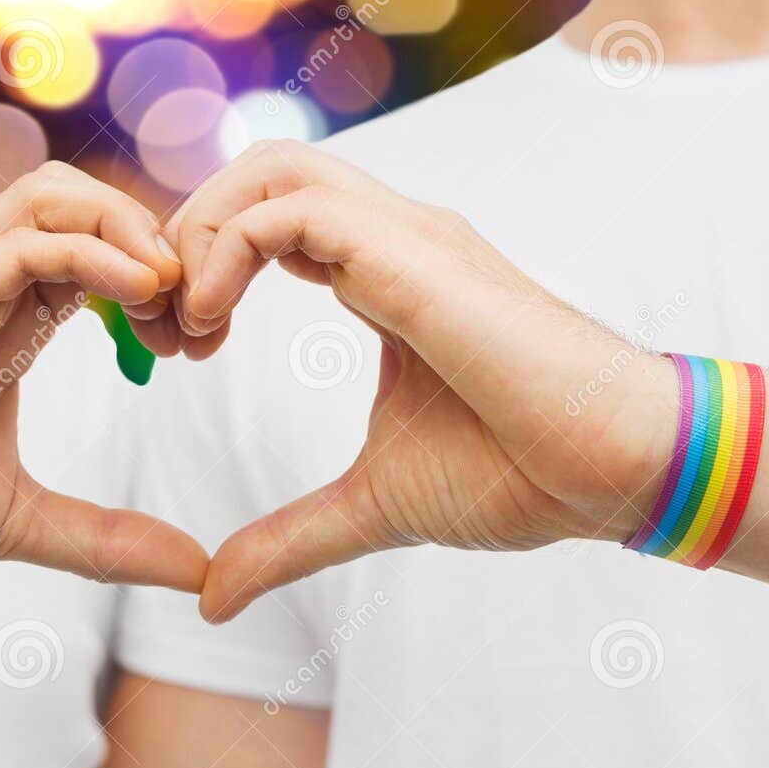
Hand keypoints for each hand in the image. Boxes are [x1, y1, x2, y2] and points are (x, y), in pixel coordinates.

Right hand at [0, 162, 206, 591]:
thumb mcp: (21, 522)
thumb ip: (107, 539)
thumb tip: (196, 571)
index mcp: (9, 327)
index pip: (100, 259)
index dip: (160, 285)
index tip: (199, 345)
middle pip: (84, 207)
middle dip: (157, 241)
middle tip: (196, 313)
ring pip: (54, 196)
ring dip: (128, 226)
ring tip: (171, 286)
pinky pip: (25, 241)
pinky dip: (93, 251)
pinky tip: (141, 293)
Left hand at [150, 141, 678, 620]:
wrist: (610, 472)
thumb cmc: (518, 476)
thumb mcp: (367, 509)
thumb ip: (286, 541)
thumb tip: (212, 596)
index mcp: (382, 276)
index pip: (269, 223)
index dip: (203, 268)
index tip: (174, 346)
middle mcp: (390, 239)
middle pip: (260, 175)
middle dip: (187, 235)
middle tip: (158, 326)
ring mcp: (405, 236)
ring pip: (270, 171)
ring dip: (200, 234)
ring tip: (180, 323)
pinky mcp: (413, 254)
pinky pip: (292, 211)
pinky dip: (228, 251)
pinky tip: (211, 325)